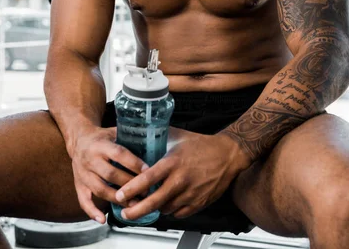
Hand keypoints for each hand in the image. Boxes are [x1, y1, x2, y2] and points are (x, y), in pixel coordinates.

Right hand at [71, 125, 148, 223]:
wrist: (79, 140)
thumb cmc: (102, 137)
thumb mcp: (113, 132)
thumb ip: (129, 138)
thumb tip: (154, 142)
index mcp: (100, 144)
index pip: (119, 154)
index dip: (134, 163)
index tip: (148, 171)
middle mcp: (90, 159)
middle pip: (110, 174)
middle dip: (129, 185)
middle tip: (145, 191)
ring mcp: (83, 173)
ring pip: (100, 189)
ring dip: (117, 199)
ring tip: (134, 205)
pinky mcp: (78, 184)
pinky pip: (83, 200)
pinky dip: (92, 211)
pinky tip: (102, 219)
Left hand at [114, 128, 248, 220]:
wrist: (228, 155)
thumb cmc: (202, 145)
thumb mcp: (178, 137)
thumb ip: (159, 138)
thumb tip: (141, 134)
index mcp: (173, 162)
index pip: (147, 179)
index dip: (131, 189)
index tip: (120, 195)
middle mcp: (181, 180)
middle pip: (154, 202)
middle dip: (136, 210)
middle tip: (124, 213)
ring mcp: (190, 194)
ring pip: (165, 209)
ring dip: (154, 209)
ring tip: (143, 206)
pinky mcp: (199, 203)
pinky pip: (178, 213)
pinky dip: (170, 211)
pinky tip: (165, 204)